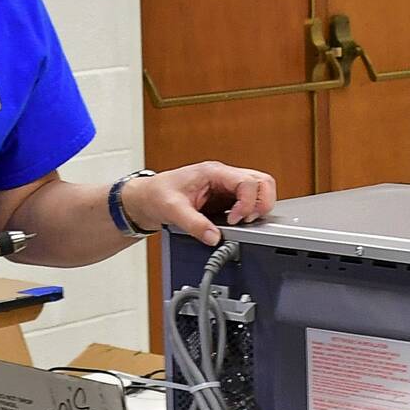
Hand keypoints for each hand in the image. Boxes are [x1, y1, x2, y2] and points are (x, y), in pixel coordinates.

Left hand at [120, 161, 276, 245]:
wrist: (146, 198)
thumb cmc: (156, 194)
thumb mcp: (172, 210)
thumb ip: (195, 224)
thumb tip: (215, 237)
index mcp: (213, 172)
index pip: (247, 181)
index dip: (247, 203)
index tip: (234, 220)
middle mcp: (223, 176)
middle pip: (262, 182)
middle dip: (261, 204)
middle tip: (247, 221)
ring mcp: (226, 186)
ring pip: (259, 190)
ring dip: (258, 208)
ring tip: (242, 223)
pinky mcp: (225, 198)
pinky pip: (248, 202)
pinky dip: (249, 213)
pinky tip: (235, 224)